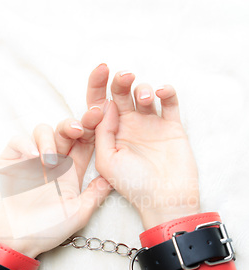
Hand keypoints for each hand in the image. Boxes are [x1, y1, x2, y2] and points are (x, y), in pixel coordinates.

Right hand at [0, 106, 110, 257]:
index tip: (102, 120)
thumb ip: (95, 194)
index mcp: (70, 172)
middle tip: (82, 126)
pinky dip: (27, 144)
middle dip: (76, 124)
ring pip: (43, 131)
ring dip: (51, 138)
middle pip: (66, 132)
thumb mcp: (77, 213)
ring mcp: (31, 159)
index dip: (94, 130)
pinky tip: (34, 157)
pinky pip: (18, 140)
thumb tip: (113, 178)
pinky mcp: (10, 159)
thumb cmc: (44, 232)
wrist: (12, 242)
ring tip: (52, 159)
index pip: (85, 144)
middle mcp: (52, 162)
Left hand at [86, 65, 199, 228]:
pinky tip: (162, 91)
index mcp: (110, 133)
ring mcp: (150, 124)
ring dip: (142, 89)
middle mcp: (129, 125)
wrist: (166, 200)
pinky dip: (167, 91)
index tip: (101, 69)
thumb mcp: (107, 161)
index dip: (98, 85)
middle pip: (122, 94)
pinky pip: (170, 102)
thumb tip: (107, 105)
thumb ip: (103, 132)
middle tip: (124, 76)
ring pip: (144, 94)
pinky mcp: (172, 126)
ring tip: (144, 97)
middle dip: (120, 81)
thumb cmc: (133, 185)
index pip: (100, 104)